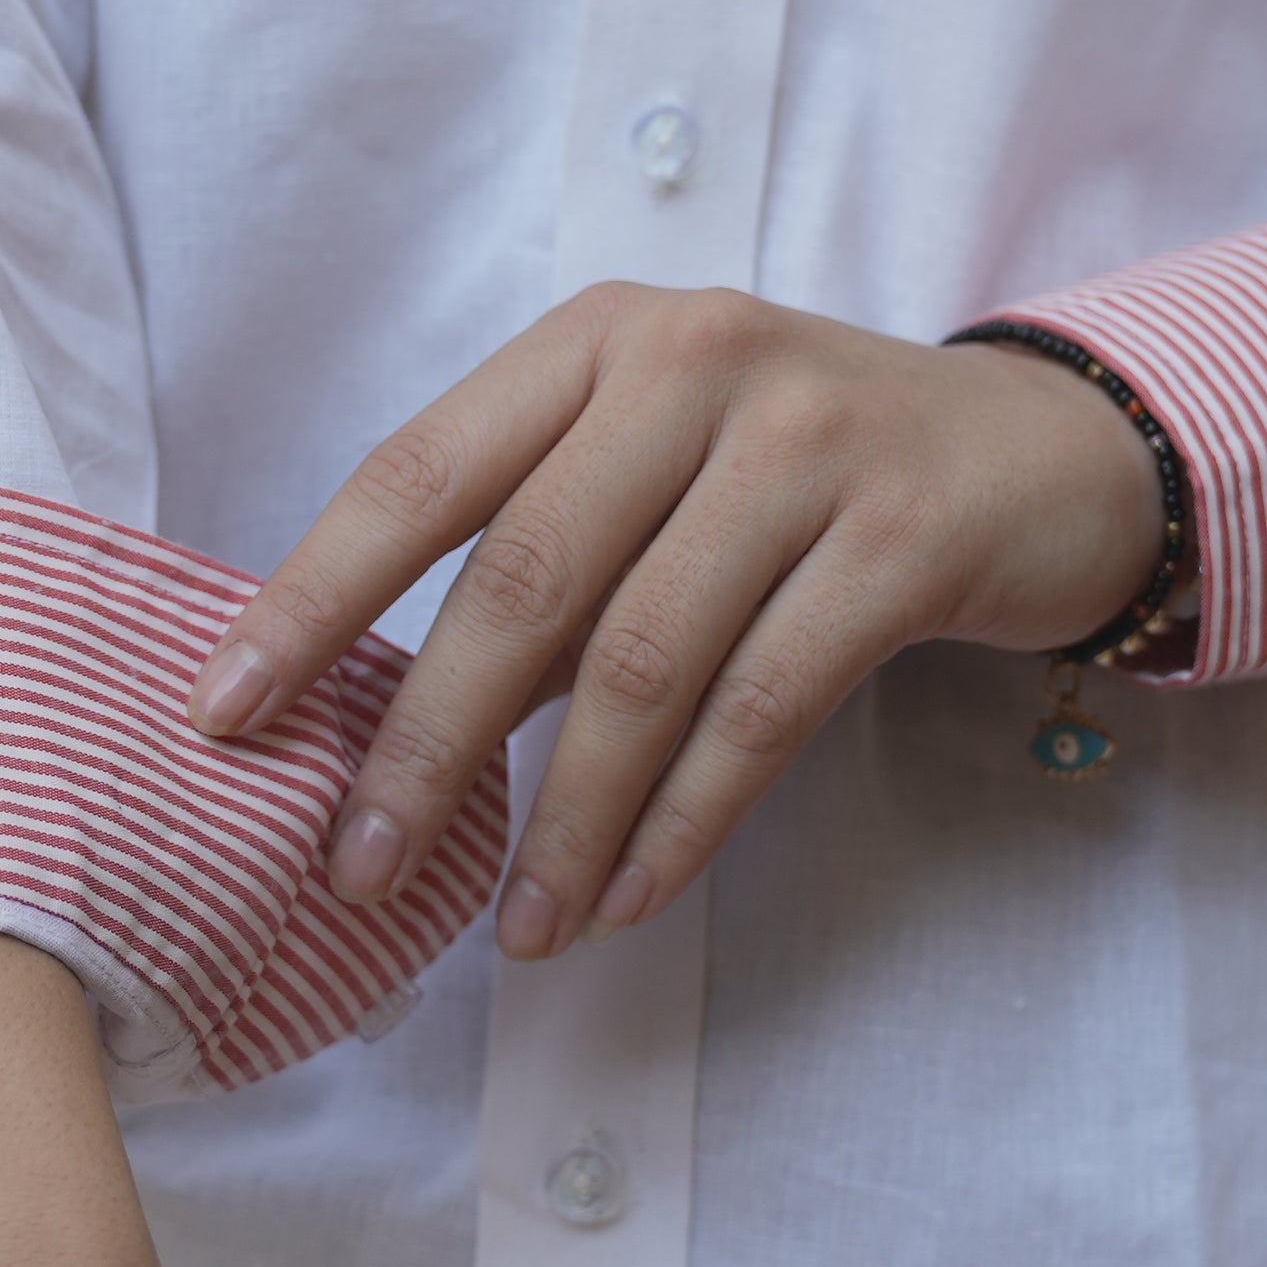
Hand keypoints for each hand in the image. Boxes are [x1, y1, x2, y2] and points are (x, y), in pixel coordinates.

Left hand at [185, 285, 1165, 958]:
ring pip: (643, 663)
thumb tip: (376, 715)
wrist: (1042, 455)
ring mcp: (809, 445)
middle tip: (359, 872)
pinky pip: (762, 707)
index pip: (420, 472)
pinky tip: (632, 894)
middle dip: (428, 746)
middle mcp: (695, 365)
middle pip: (524, 580)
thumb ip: (537, 546)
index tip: (225, 716)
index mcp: (599, 340)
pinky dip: (684, 819)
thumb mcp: (659, 458)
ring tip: (519, 926)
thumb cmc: (802, 475)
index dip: (312, 600)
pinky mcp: (902, 540)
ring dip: (566, 819)